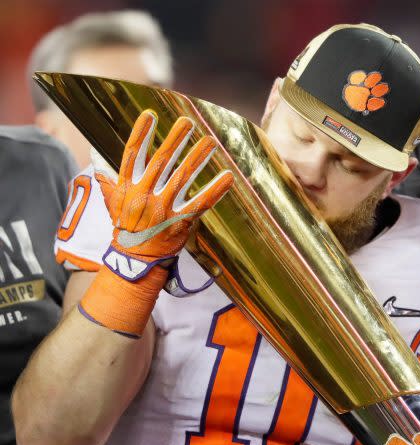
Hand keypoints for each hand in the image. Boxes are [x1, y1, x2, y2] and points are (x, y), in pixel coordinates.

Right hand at [95, 110, 232, 279]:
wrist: (135, 259)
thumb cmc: (125, 228)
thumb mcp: (111, 204)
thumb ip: (108, 181)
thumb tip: (94, 162)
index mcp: (127, 187)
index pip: (131, 155)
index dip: (140, 134)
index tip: (150, 114)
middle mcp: (144, 195)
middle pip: (161, 161)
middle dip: (175, 140)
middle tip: (188, 121)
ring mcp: (163, 209)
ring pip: (182, 178)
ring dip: (198, 157)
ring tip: (211, 140)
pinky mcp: (180, 222)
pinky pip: (200, 203)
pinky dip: (215, 190)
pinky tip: (228, 176)